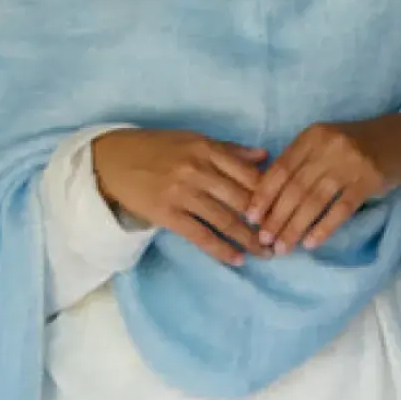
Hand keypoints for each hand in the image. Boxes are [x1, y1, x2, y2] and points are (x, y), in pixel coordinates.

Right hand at [90, 127, 272, 265]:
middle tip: (286, 237)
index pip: (250, 174)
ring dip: (250, 239)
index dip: (273, 195)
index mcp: (207, 149)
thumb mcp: (191, 139)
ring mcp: (182, 193)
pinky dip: (221, 249)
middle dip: (267, 221)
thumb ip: (228, 150)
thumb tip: (264, 156)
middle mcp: (197, 170)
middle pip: (242, 199)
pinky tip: (238, 259)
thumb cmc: (153, 148)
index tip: (290, 209)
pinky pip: (200, 235)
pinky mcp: (166, 213)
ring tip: (268, 253)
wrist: (110, 159)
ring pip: (225, 220)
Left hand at [244, 113, 400, 254]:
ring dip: (296, 227)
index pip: (281, 169)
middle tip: (264, 240)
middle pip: (295, 187)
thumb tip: (267, 197)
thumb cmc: (354, 146)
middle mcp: (328, 146)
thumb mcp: (324, 144)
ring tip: (283, 247)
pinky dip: (324, 227)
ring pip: (315, 200)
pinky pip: (341, 208)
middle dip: (276, 217)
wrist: (400, 140)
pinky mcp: (369, 179)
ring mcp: (350, 163)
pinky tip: (311, 243)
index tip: (251, 218)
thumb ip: (300, 162)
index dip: (264, 195)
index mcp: (311, 136)